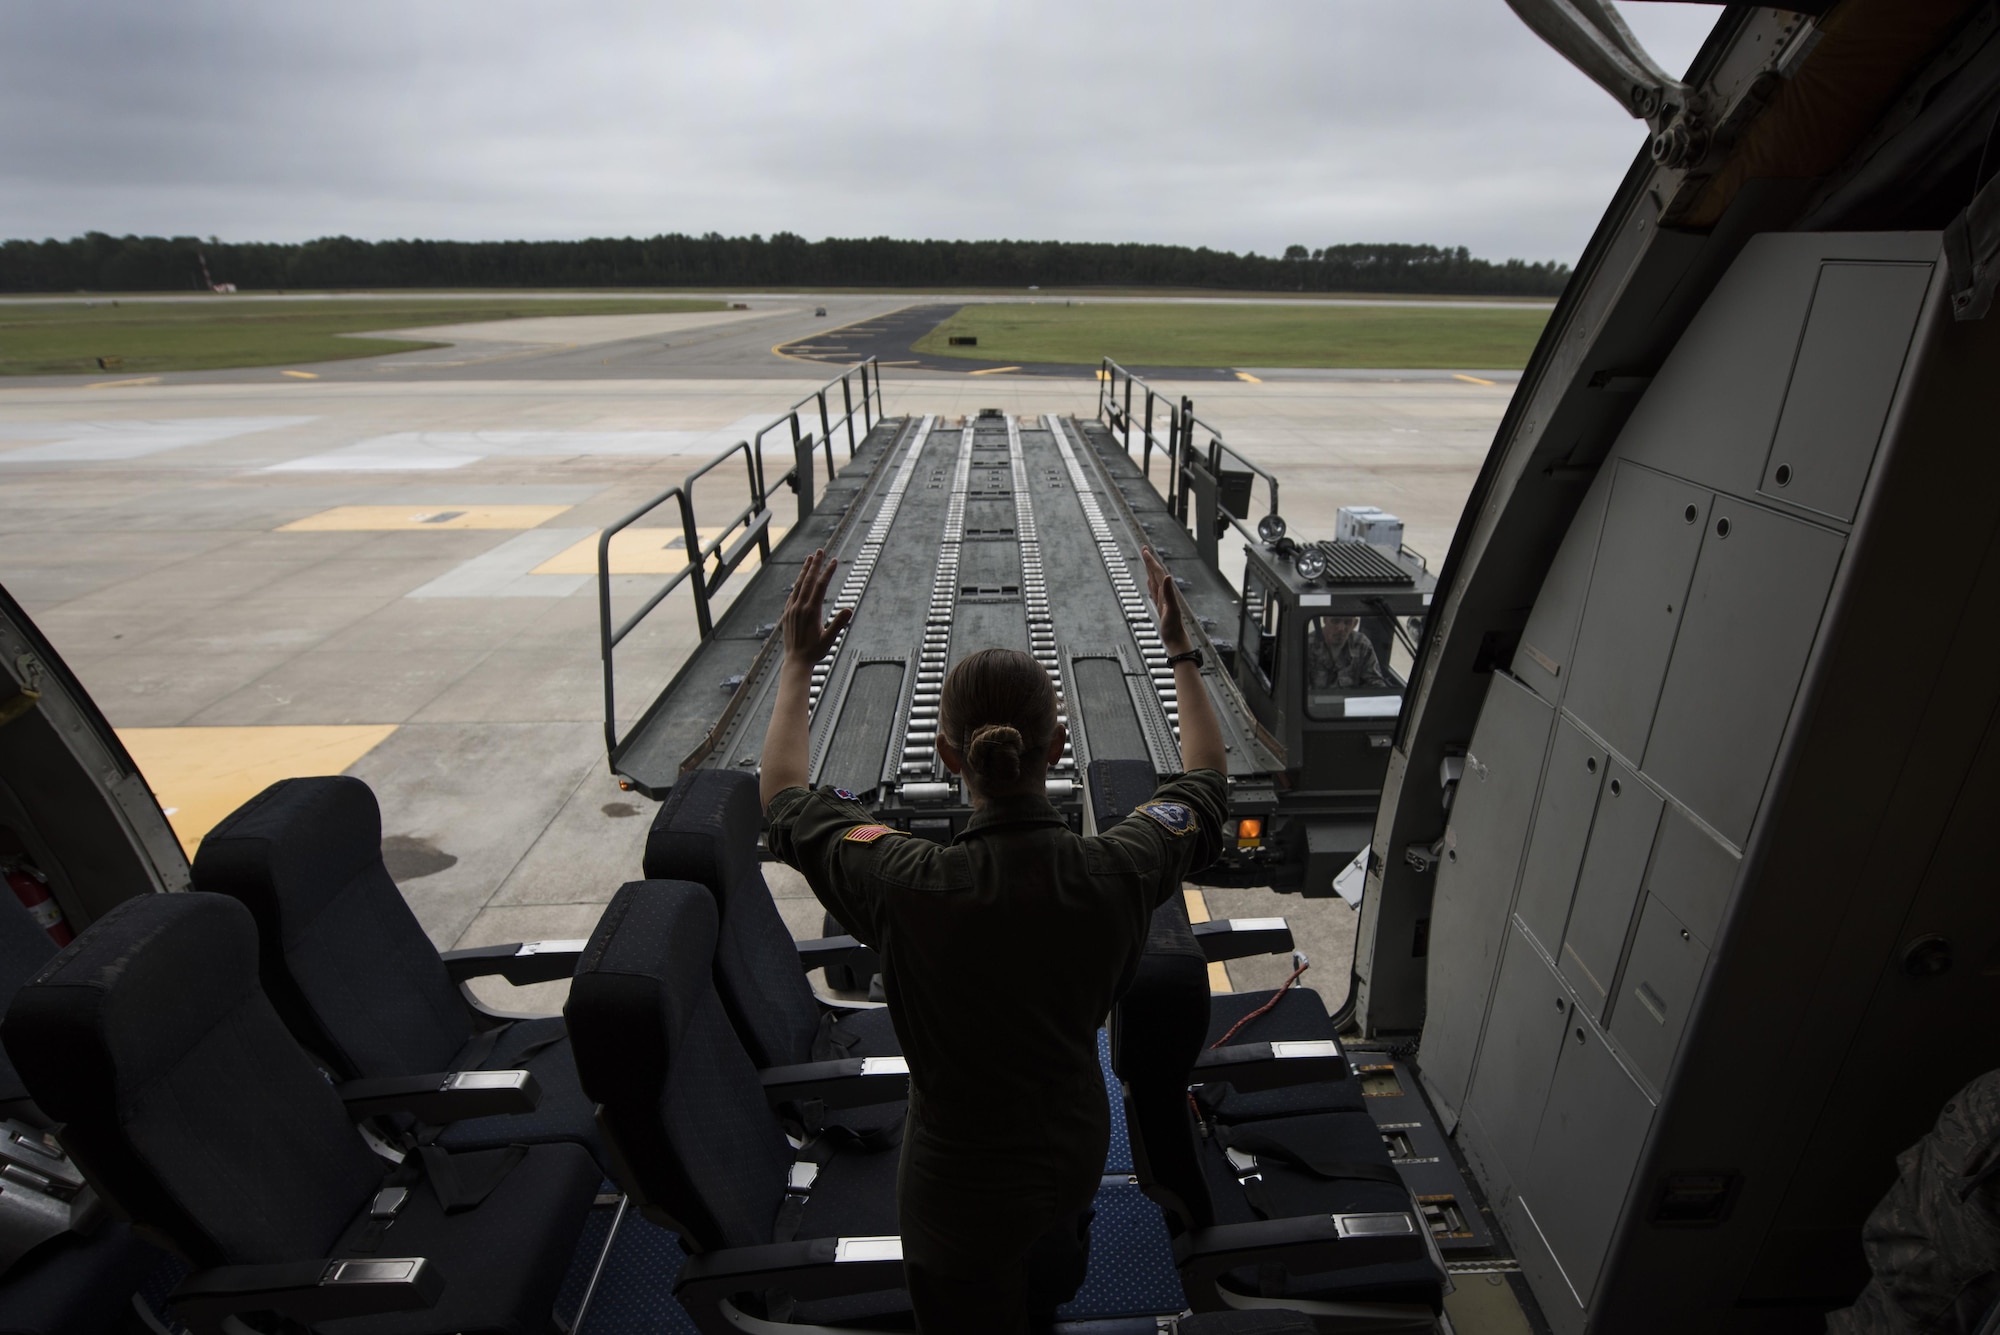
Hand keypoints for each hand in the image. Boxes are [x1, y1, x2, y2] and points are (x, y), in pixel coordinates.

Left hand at [782, 548, 850, 666]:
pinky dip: (798, 584)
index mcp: (811, 611)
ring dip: (805, 571)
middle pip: (808, 580)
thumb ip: (839, 623)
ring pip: (798, 585)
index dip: (827, 572)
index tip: (834, 561)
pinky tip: (800, 580)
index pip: (821, 586)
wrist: (796, 662)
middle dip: (815, 564)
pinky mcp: (787, 614)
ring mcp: (791, 610)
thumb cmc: (815, 652)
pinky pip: (792, 594)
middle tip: (820, 550)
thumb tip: (849, 609)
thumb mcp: (830, 639)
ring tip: (810, 559)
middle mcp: (799, 607)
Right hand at [1142, 547, 1191, 655]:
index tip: (1145, 550)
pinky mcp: (1160, 606)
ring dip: (1150, 570)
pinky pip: (1154, 591)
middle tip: (1144, 550)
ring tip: (1146, 561)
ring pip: (1155, 580)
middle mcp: (1165, 594)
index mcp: (1166, 593)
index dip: (1151, 561)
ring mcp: (1162, 599)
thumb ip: (1169, 593)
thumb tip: (1167, 576)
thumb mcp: (1171, 609)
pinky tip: (1150, 581)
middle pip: (1156, 573)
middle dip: (1149, 561)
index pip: (1157, 573)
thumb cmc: (1173, 627)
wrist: (1176, 639)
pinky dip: (1151, 584)